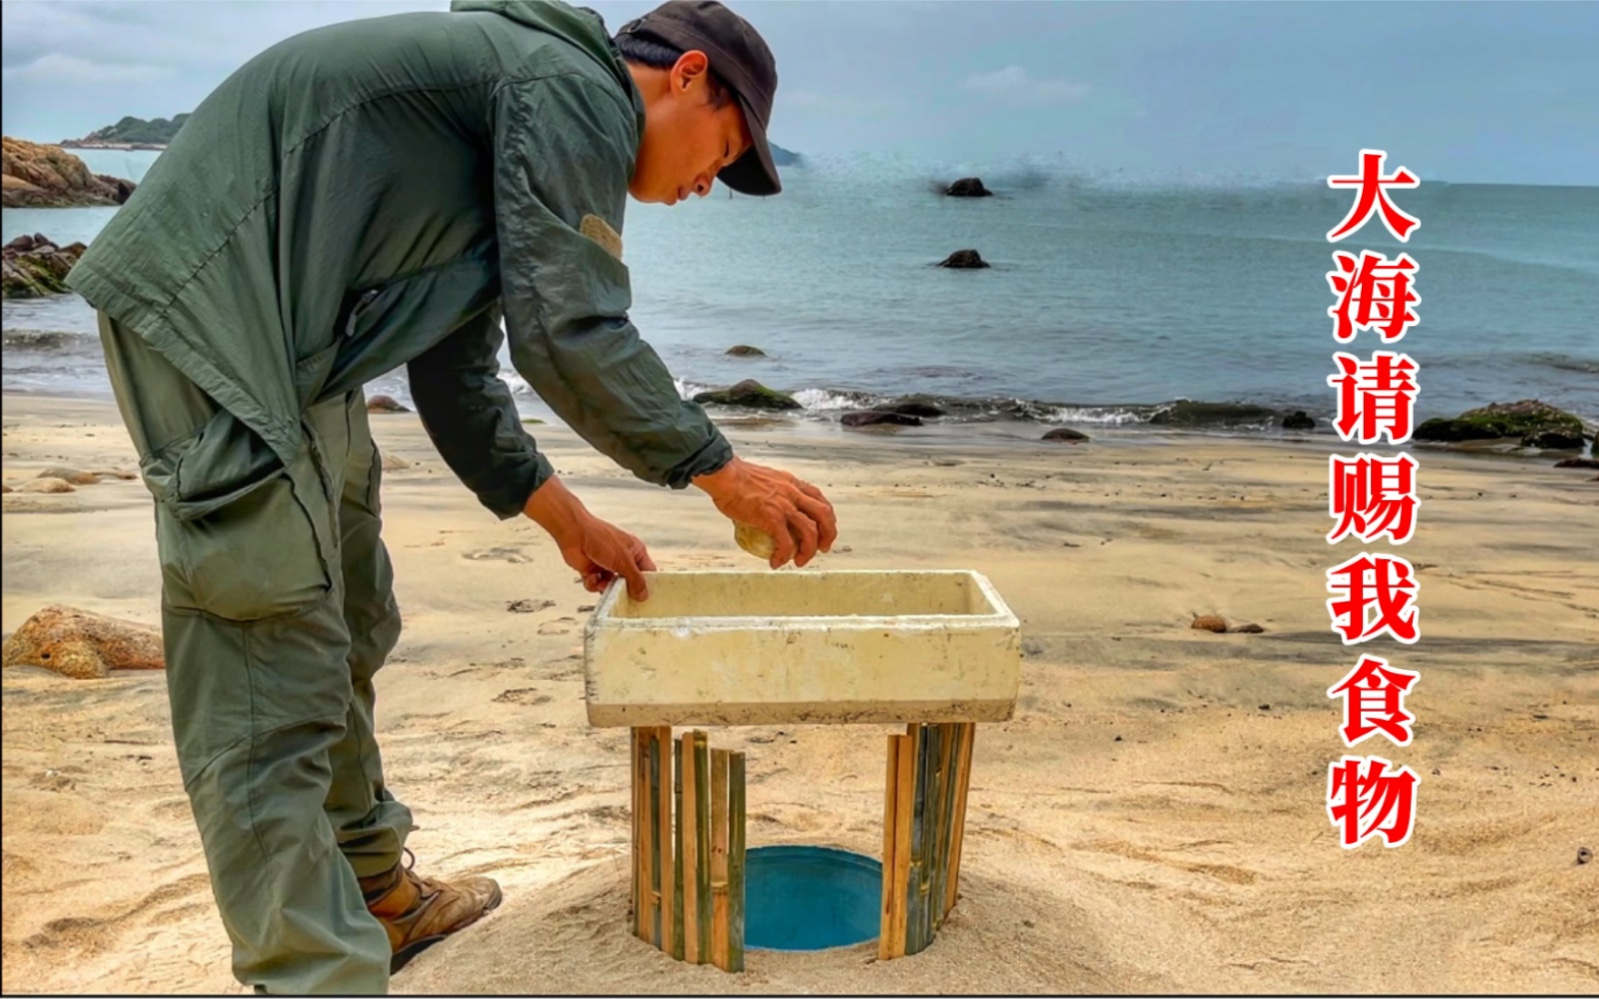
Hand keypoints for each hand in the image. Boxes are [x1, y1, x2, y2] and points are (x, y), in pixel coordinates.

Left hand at [524, 477, 655, 599]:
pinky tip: (591, 576)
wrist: (573, 533)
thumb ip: (635, 579)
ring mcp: (607, 565)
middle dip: (623, 590)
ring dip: (605, 588)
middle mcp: (622, 559)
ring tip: (602, 583)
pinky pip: (596, 585)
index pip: (647, 572)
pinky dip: (593, 583)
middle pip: (629, 582)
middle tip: (622, 596)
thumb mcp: (623, 560)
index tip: (645, 599)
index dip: (647, 585)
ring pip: (611, 586)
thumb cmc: (600, 538)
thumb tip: (644, 595)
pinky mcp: (592, 570)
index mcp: (635, 551)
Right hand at [692, 457, 837, 568]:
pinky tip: (776, 562)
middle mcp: (793, 493)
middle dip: (828, 534)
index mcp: (792, 483)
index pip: (819, 498)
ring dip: (809, 550)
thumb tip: (766, 507)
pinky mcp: (771, 518)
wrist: (724, 475)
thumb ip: (772, 492)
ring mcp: (784, 506)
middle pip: (824, 514)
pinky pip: (785, 542)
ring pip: (810, 531)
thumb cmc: (734, 477)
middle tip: (823, 548)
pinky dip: (784, 555)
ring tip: (800, 560)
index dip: (826, 516)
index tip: (824, 529)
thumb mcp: (764, 480)